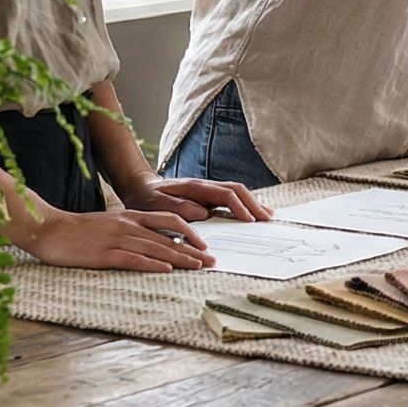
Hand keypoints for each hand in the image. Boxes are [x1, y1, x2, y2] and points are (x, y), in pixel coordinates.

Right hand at [26, 207, 216, 272]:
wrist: (49, 229)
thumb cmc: (79, 232)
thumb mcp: (110, 225)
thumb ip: (131, 231)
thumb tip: (154, 243)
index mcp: (131, 217)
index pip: (169, 220)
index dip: (190, 232)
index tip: (204, 245)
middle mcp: (128, 226)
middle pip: (168, 236)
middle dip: (193, 249)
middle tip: (212, 261)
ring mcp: (116, 239)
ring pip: (156, 248)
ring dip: (179, 258)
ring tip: (198, 266)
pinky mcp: (103, 254)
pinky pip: (132, 259)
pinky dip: (151, 264)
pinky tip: (165, 270)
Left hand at [123, 175, 272, 222]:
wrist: (140, 188)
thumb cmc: (147, 198)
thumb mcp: (156, 204)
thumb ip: (178, 208)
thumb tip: (203, 213)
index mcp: (195, 187)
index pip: (225, 194)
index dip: (239, 207)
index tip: (250, 220)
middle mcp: (205, 186)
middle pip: (237, 190)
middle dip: (254, 203)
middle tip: (268, 218)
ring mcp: (207, 190)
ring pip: (236, 193)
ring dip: (252, 203)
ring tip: (267, 215)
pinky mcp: (207, 196)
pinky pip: (230, 198)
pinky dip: (244, 205)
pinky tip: (251, 213)